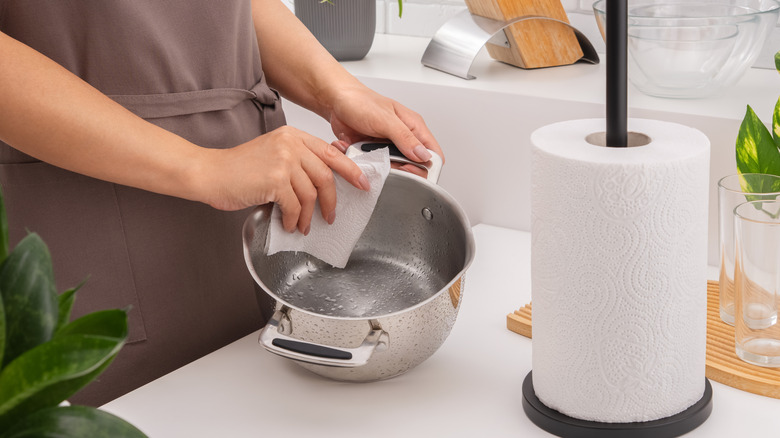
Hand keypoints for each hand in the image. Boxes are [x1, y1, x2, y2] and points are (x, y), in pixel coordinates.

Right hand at [198, 126, 368, 233]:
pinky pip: (295, 206)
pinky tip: (290, 224)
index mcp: (293, 136)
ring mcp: (283, 160)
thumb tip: (324, 182)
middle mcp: (290, 144)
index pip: (331, 153)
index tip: (362, 183)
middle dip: (332, 200)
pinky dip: (295, 219)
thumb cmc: (238, 169)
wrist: (209, 173)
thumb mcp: (273, 154)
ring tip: (304, 225)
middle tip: (331, 216)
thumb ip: (298, 162)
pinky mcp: (274, 179)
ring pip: (310, 194)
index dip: (351, 170)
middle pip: (326, 175)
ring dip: (309, 215)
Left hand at [327, 85, 442, 176]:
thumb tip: (423, 155)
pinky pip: (378, 166)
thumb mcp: (385, 119)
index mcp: (413, 127)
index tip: (411, 169)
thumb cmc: (360, 102)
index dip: (427, 166)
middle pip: (415, 165)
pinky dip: (369, 165)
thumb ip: (405, 138)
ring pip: (395, 168)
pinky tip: (361, 156)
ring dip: (383, 167)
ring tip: (372, 157)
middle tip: (389, 166)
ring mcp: (389, 146)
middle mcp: (404, 137)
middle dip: (402, 169)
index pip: (432, 152)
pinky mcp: (375, 152)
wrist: (336, 101)